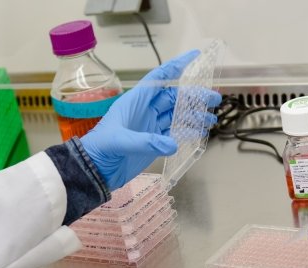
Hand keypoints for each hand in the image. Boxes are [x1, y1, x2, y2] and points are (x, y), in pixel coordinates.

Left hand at [80, 50, 221, 189]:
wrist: (93, 170)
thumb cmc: (100, 149)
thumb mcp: (120, 141)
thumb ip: (146, 141)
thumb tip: (172, 144)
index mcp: (135, 101)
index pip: (159, 78)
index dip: (176, 66)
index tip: (195, 57)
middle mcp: (145, 110)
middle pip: (173, 97)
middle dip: (193, 96)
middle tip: (214, 98)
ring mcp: (150, 127)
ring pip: (177, 115)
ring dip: (194, 115)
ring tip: (211, 119)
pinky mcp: (153, 143)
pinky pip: (174, 133)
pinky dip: (188, 132)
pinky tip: (199, 133)